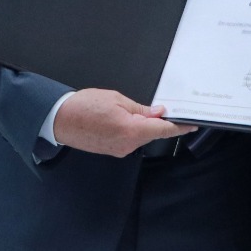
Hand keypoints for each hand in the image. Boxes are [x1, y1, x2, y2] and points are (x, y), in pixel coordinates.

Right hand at [52, 88, 196, 157]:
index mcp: (131, 130)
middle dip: (157, 122)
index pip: (163, 130)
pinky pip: (129, 140)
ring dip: (142, 125)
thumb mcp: (117, 99)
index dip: (180, 127)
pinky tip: (123, 119)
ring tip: (127, 110)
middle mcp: (127, 145)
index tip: (192, 125)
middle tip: (159, 107)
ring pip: (141, 137)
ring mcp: (119, 150)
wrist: (59, 120)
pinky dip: (132, 130)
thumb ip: (141, 109)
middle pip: (152, 134)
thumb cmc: (83, 107)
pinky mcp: (112, 151)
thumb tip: (158, 113)